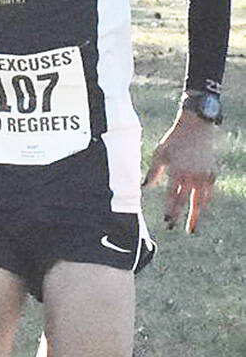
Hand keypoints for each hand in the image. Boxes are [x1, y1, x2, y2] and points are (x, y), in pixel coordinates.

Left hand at [143, 110, 216, 232]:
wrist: (196, 128)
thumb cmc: (174, 141)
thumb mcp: (159, 154)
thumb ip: (153, 173)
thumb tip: (144, 188)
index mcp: (177, 172)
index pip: (172, 197)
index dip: (170, 211)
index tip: (166, 221)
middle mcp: (191, 176)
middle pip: (185, 203)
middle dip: (179, 217)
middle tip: (173, 228)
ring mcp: (204, 176)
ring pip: (200, 202)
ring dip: (195, 215)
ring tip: (191, 227)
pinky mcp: (212, 174)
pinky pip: (208, 194)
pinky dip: (204, 203)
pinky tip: (199, 210)